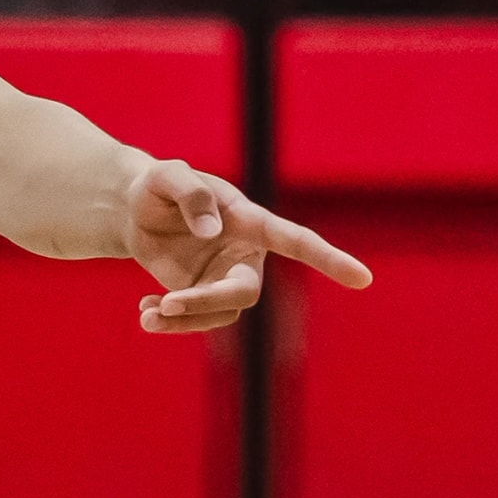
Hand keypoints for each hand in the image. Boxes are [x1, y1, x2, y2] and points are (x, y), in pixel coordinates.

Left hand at [124, 158, 371, 332]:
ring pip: (219, 314)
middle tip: (168, 304)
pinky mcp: (201, 294)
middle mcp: (245, 254)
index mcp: (250, 221)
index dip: (329, 259)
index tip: (363, 279)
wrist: (134, 209)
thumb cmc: (159, 187)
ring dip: (183, 319)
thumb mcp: (168, 176)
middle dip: (208, 301)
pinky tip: (145, 311)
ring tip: (147, 314)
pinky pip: (195, 319)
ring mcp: (223, 278)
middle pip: (244, 292)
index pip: (297, 241)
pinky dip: (169, 320)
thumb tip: (213, 231)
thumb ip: (192, 194)